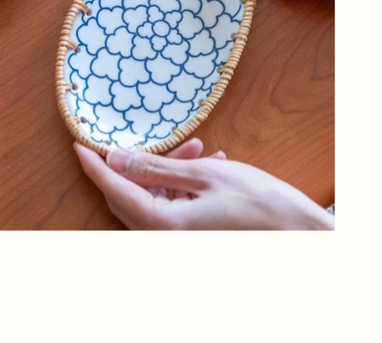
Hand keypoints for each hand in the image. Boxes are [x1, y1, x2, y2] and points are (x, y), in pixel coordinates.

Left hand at [75, 139, 333, 229]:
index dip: (94, 166)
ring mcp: (180, 244)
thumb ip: (156, 167)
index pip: (115, 190)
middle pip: (130, 199)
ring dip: (167, 173)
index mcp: (162, 227)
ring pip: (155, 202)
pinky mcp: (194, 240)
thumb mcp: (206, 175)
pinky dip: (183, 188)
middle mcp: (165, 241)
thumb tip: (116, 158)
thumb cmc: (260, 206)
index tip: (78, 144)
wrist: (303, 238)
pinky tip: (209, 164)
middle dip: (137, 165)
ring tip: (200, 147)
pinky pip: (174, 211)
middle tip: (144, 138)